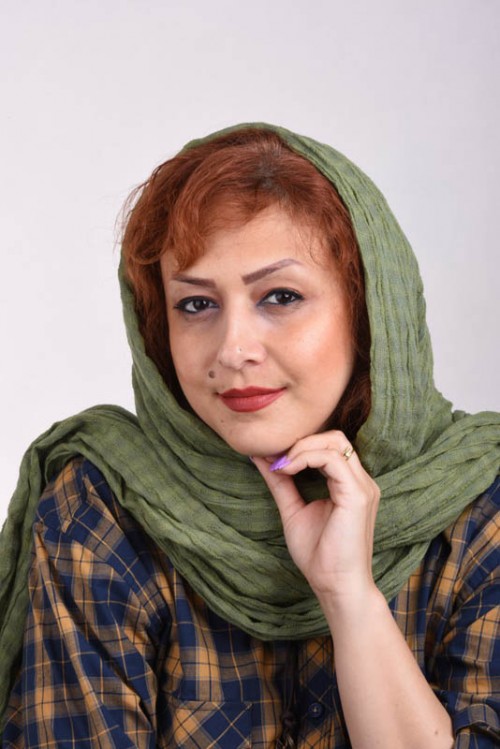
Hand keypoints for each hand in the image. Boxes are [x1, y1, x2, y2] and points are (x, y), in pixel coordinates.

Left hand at [252, 431, 380, 605]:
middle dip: (302, 441)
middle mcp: (361, 481)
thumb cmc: (319, 556)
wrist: (335, 586)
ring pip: (334, 442)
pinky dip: (305, 458)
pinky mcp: (358, 495)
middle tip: (276, 459)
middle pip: (335, 437)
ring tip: (280, 465)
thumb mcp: (293, 510)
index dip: (300, 445)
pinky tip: (286, 470)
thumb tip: (261, 457)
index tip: (271, 459)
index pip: (329, 445)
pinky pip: (332, 460)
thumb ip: (281, 483)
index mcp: (350, 484)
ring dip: (301, 447)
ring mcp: (362, 486)